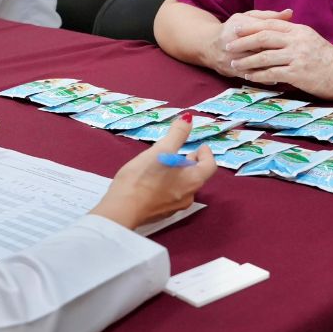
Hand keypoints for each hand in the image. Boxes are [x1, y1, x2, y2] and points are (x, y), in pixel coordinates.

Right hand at [91, 113, 214, 229]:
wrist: (122, 209)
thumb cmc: (143, 177)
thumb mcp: (160, 151)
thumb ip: (176, 134)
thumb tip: (188, 118)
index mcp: (193, 180)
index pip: (210, 165)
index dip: (206, 153)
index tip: (199, 145)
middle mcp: (189, 196)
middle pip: (196, 176)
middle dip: (191, 162)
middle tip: (181, 152)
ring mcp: (175, 207)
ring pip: (183, 186)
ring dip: (179, 174)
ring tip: (165, 165)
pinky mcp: (161, 213)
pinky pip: (170, 196)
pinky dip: (167, 185)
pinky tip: (153, 181)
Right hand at [209, 9, 293, 74]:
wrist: (208, 45)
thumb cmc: (233, 28)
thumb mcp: (248, 17)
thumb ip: (270, 17)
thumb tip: (290, 13)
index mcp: (239, 27)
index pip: (262, 33)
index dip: (279, 39)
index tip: (294, 42)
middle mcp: (233, 44)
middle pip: (259, 51)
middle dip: (277, 55)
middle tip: (295, 59)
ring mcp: (231, 59)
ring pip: (255, 66)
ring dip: (272, 69)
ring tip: (288, 70)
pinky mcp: (231, 71)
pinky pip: (250, 76)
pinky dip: (264, 78)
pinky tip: (277, 79)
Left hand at [226, 18, 332, 96]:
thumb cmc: (329, 59)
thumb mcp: (311, 39)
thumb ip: (293, 35)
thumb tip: (274, 30)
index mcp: (299, 30)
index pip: (270, 23)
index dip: (251, 26)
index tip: (235, 29)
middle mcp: (297, 41)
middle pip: (263, 37)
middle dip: (243, 41)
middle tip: (228, 46)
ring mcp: (298, 57)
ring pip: (264, 56)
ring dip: (247, 61)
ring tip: (235, 64)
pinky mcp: (298, 73)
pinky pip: (272, 73)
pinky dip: (258, 76)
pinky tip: (249, 78)